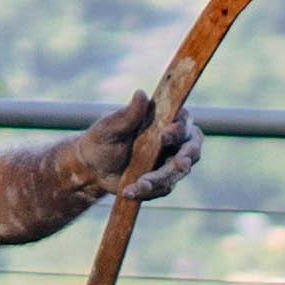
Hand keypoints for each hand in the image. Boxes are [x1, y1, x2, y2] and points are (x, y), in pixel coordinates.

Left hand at [77, 92, 192, 208]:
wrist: (92, 168)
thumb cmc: (101, 140)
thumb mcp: (110, 127)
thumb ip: (128, 115)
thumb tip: (140, 94)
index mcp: (163, 121)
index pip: (184, 121)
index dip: (179, 128)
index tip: (164, 135)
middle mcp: (173, 142)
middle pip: (192, 150)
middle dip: (184, 158)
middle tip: (177, 165)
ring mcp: (170, 163)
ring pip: (179, 172)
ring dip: (161, 179)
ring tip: (140, 184)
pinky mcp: (163, 182)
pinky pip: (163, 188)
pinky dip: (148, 190)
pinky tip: (129, 191)